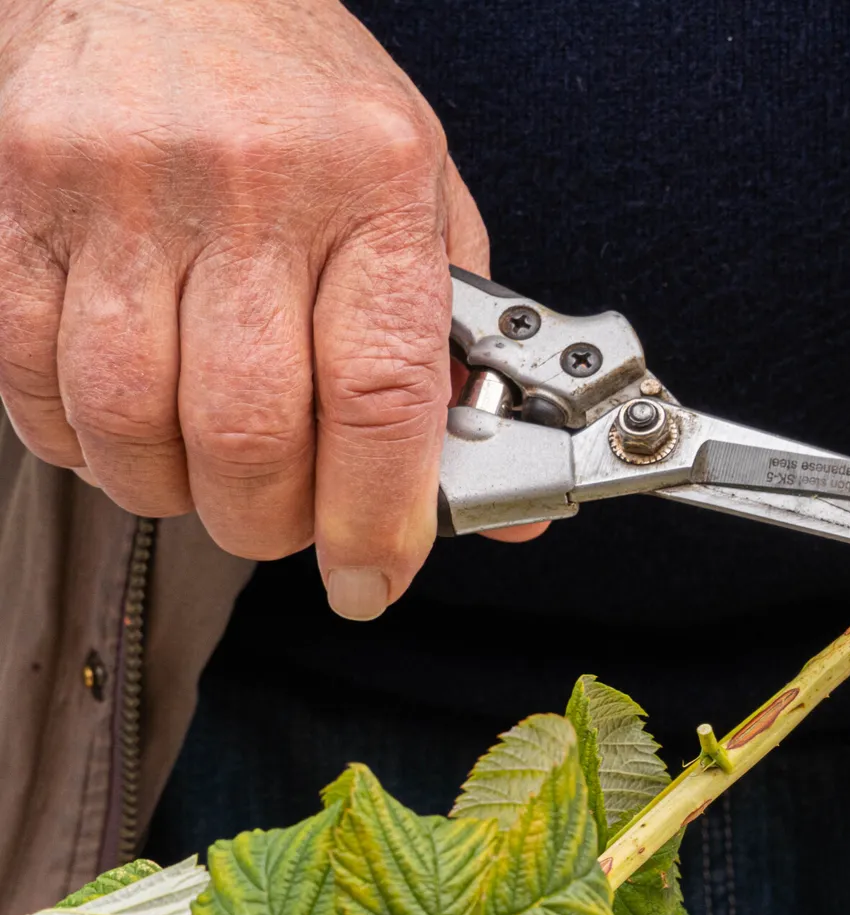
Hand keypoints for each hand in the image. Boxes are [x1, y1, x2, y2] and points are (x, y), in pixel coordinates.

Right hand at [0, 0, 492, 618]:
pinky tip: (124, 427)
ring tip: (205, 474)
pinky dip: (82, 441)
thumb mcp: (422, 194)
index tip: (375, 575)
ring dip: (172, 491)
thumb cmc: (309, 99)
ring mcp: (125, 193)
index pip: (380, 392)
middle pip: (248, 429)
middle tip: (286, 522)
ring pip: (133, 420)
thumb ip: (455, 351)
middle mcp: (253, 189)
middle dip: (271, 521)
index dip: (377, 515)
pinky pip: (33, 378)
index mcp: (375, 187)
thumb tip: (496, 501)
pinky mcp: (24, 202)